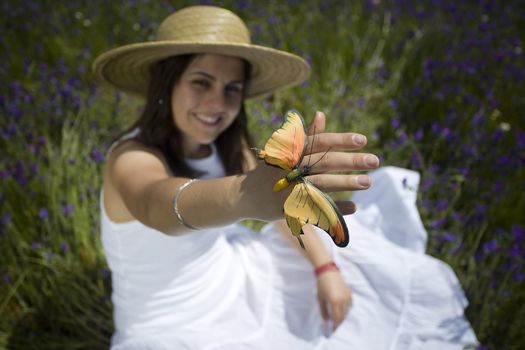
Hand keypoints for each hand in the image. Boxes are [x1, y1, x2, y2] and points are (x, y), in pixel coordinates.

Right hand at [238, 111, 379, 221]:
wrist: (243, 195)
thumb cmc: (270, 169)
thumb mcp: (284, 149)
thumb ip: (305, 135)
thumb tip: (321, 114)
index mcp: (290, 151)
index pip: (319, 142)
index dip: (341, 140)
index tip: (363, 140)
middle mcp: (290, 168)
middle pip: (324, 162)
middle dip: (350, 161)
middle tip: (374, 161)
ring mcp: (289, 188)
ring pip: (322, 184)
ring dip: (346, 183)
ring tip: (368, 181)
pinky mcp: (288, 207)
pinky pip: (316, 208)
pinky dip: (334, 207)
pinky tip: (354, 206)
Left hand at [316, 269, 351, 332]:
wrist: (327, 271)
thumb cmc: (321, 284)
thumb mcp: (320, 299)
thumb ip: (323, 312)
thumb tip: (326, 323)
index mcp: (335, 301)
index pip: (337, 318)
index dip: (335, 326)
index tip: (332, 332)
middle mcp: (343, 300)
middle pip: (343, 316)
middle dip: (339, 323)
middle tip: (334, 327)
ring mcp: (347, 296)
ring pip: (346, 311)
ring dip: (342, 316)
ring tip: (337, 319)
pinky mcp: (349, 293)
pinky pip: (349, 305)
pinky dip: (345, 309)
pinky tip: (340, 310)